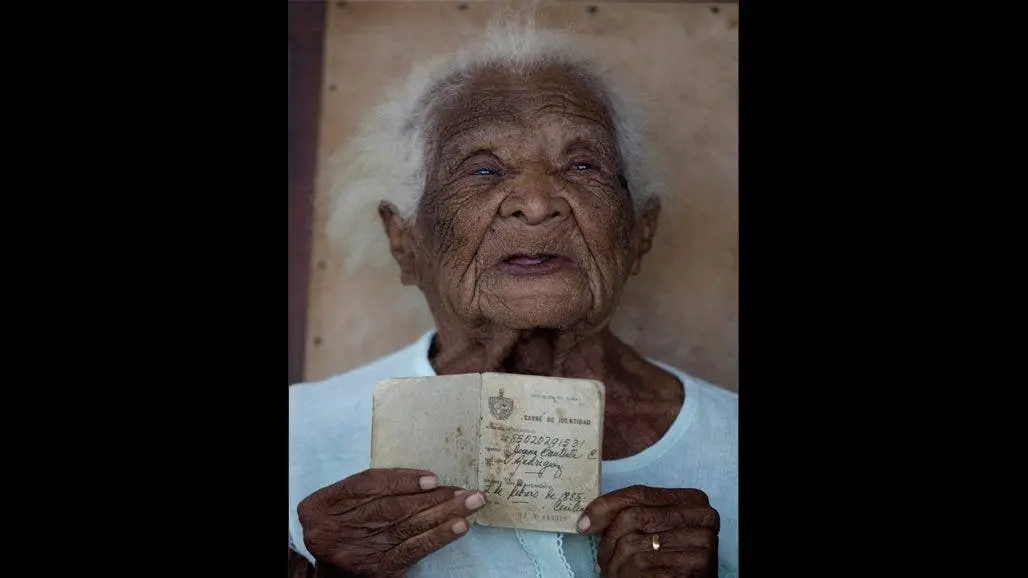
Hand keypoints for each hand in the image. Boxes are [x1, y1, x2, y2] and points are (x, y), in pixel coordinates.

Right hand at [297, 468, 486, 576]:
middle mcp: (334, 529)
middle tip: (466, 490)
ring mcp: (357, 551)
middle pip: (392, 507)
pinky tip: (459, 526)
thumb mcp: (344, 501)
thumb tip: (425, 479)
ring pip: (407, 527)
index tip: (433, 478)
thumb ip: (371, 487)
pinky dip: (438, 536)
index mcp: (321, 505)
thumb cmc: (345, 525)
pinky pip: (413, 550)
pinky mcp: (377, 569)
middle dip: (433, 497)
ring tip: (471, 503)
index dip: (402, 480)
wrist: (334, 569)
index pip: (366, 485)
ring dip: (444, 514)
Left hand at [577, 485, 719, 577]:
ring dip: (615, 564)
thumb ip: (633, 514)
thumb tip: (585, 521)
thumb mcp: (657, 528)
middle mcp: (703, 518)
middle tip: (601, 560)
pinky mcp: (694, 568)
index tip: (583, 525)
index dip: (605, 507)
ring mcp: (701, 543)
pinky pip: (642, 569)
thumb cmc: (672, 556)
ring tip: (612, 573)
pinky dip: (626, 577)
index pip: (639, 493)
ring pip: (634, 546)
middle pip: (634, 518)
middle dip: (609, 541)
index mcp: (693, 500)